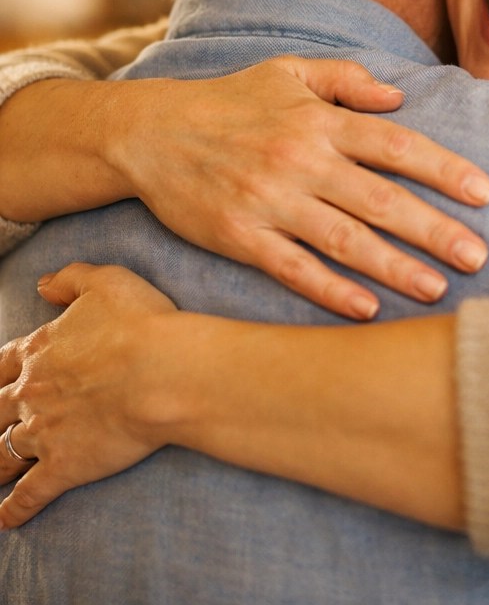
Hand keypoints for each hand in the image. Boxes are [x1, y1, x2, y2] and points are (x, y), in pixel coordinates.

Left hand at [0, 263, 174, 528]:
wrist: (163, 371)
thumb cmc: (141, 324)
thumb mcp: (107, 282)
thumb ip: (71, 279)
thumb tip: (43, 284)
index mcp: (39, 351)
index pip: (4, 363)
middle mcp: (31, 394)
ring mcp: (44, 433)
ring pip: (2, 455)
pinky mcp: (63, 466)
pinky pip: (28, 495)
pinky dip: (13, 510)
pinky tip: (5, 520)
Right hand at [107, 56, 488, 318]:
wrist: (149, 133)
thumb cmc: (230, 101)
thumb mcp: (288, 72)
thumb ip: (347, 79)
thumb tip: (400, 98)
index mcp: (319, 121)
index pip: (396, 145)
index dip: (445, 169)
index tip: (484, 193)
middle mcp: (300, 160)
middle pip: (381, 200)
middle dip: (435, 230)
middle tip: (478, 256)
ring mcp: (269, 201)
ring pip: (344, 241)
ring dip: (395, 268)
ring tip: (438, 289)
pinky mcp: (239, 236)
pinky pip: (292, 268)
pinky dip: (331, 290)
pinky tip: (368, 309)